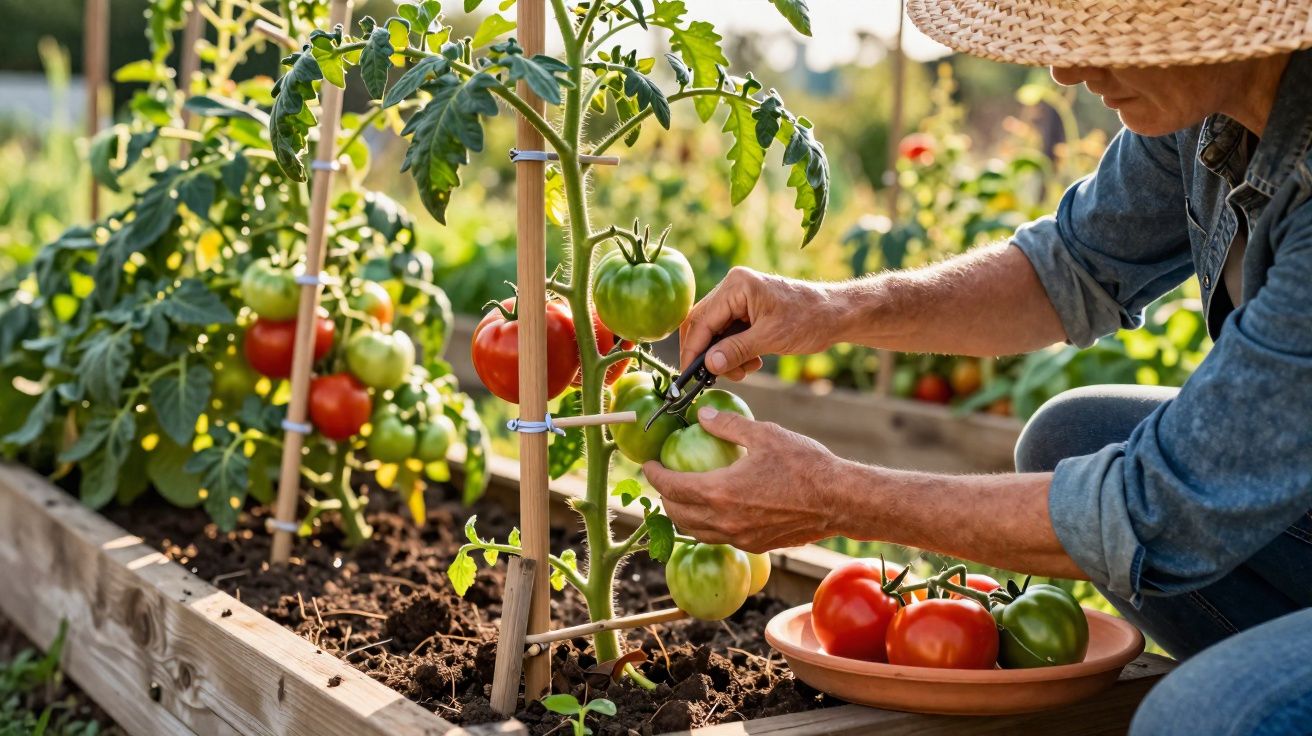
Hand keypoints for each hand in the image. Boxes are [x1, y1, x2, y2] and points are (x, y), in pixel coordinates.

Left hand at [642, 407, 841, 552]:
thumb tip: (703, 415)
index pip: (672, 487)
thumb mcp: (765, 434)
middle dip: (665, 496)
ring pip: (695, 531)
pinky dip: (706, 525)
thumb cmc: (805, 465)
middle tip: (665, 478)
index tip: (649, 464)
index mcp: (720, 492)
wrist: (840, 501)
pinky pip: (718, 538)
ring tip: (683, 495)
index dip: (655, 475)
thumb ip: (729, 425)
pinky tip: (714, 510)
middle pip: (678, 514)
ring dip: (683, 514)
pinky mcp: (755, 545)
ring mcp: (740, 537)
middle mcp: (724, 521)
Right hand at [679, 267, 840, 379]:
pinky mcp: (747, 309)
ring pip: (715, 332)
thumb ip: (735, 350)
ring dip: (724, 356)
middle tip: (714, 377)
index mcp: (736, 286)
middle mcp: (733, 287)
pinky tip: (752, 362)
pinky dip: (735, 351)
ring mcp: (740, 297)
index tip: (689, 375)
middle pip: (703, 324)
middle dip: (709, 354)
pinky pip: (729, 333)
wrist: (836, 314)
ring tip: (744, 370)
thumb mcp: (770, 339)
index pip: (702, 320)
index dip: (693, 350)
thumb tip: (707, 365)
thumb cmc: (809, 320)